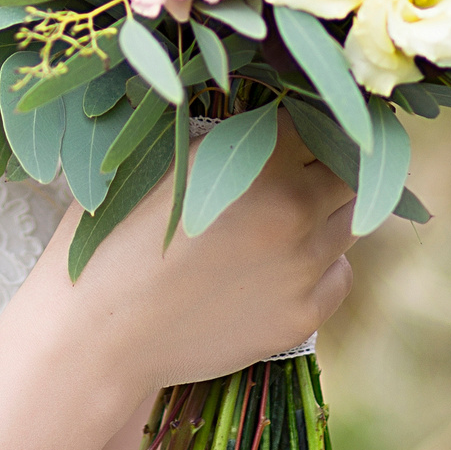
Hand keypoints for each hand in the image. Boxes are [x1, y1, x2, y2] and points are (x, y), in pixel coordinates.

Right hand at [14, 113, 355, 397]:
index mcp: (260, 157)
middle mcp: (295, 207)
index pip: (320, 119)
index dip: (305, 120)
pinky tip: (284, 263)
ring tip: (282, 217)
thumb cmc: (113, 238)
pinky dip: (324, 264)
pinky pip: (340, 275)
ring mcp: (304, 266)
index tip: (292, 126)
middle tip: (295, 170)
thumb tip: (257, 114)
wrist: (99, 335)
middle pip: (349, 170)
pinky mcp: (302, 316)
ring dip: (326, 212)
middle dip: (326, 165)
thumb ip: (221, 135)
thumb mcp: (160, 162)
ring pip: (351, 221)